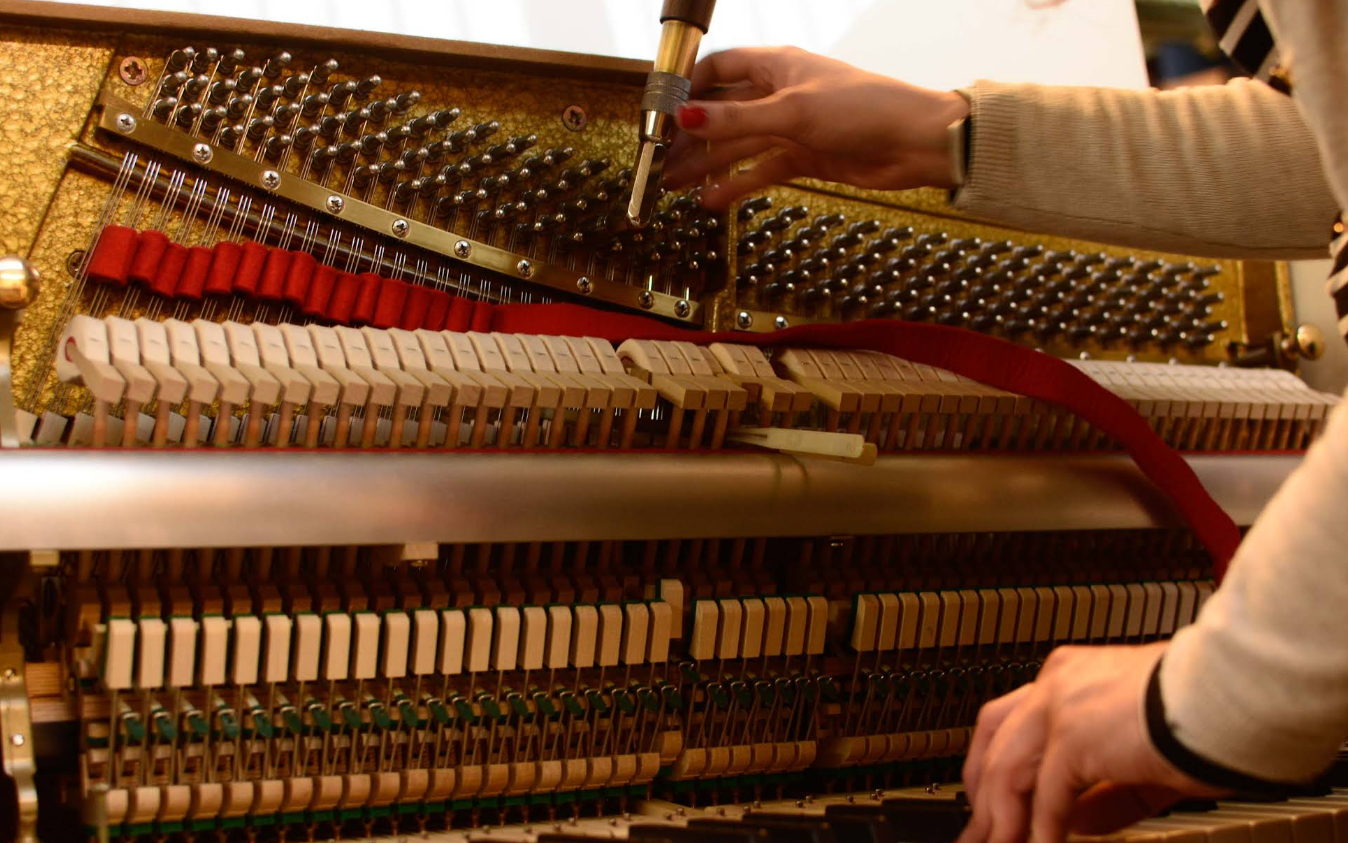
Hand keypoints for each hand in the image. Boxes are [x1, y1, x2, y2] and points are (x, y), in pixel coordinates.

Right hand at [662, 47, 969, 209]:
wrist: (913, 143)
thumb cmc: (864, 108)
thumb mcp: (791, 111)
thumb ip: (735, 119)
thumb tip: (686, 117)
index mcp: (776, 65)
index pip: (719, 68)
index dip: (688, 88)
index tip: (662, 112)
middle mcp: (779, 93)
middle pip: (723, 113)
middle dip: (692, 136)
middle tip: (662, 160)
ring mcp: (790, 127)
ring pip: (738, 145)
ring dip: (707, 164)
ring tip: (676, 184)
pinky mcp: (803, 157)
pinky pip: (760, 170)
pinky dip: (737, 184)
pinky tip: (712, 199)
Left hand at [958, 642, 1219, 842]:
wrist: (1237, 694)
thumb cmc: (1210, 716)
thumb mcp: (1145, 762)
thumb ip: (1106, 794)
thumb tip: (1070, 824)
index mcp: (1072, 677)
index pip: (1011, 720)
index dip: (994, 763)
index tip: (990, 800)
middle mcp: (1057, 683)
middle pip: (992, 739)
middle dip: (981, 791)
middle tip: (979, 833)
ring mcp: (1061, 706)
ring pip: (1009, 769)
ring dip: (1003, 820)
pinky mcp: (1075, 735)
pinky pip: (1047, 795)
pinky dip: (1042, 831)